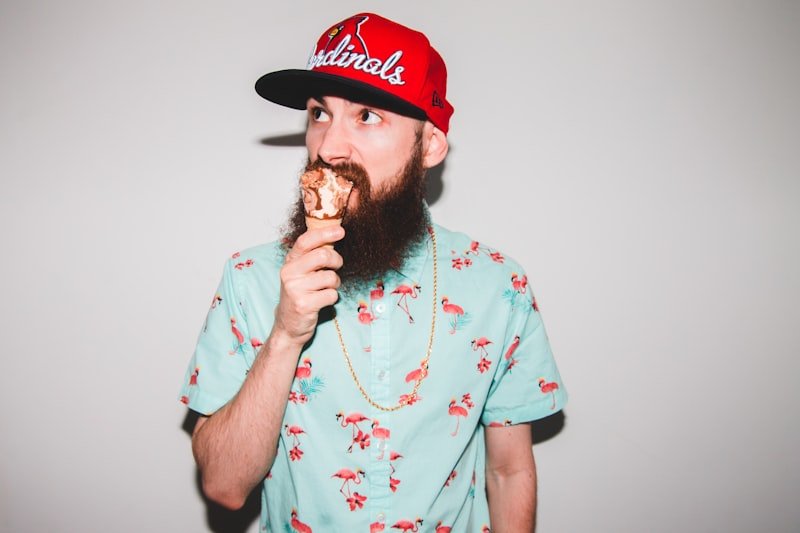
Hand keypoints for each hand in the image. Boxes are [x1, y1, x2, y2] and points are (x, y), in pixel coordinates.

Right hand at [272, 225, 344, 347]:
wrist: (288, 324)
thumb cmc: (300, 293)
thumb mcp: (301, 272)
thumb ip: (313, 255)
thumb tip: (334, 235)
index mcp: (290, 262)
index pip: (305, 241)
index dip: (324, 233)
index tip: (341, 231)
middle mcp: (289, 273)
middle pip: (322, 256)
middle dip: (336, 260)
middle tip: (337, 266)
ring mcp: (295, 289)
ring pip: (330, 277)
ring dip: (335, 283)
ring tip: (327, 288)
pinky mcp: (304, 305)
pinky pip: (331, 295)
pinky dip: (332, 297)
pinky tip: (322, 300)